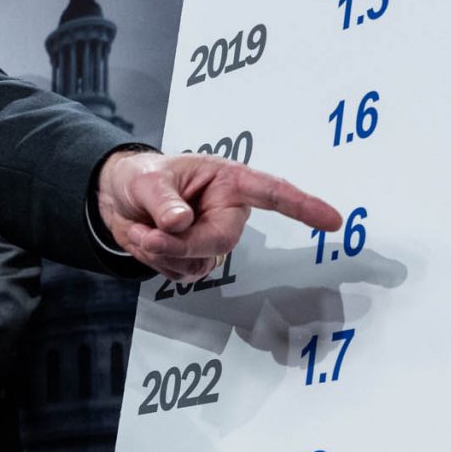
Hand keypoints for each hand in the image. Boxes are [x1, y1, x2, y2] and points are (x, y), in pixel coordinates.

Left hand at [96, 150, 340, 279]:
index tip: (333, 220)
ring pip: (199, 263)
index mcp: (228, 181)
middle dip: (181, 245)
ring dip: (161, 252)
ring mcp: (214, 239)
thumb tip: (180, 223)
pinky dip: (156, 262)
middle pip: (221, 242)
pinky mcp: (197, 259)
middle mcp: (228, 212)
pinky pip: (181, 275)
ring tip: (140, 227)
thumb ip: (164, 201)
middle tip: (147, 235)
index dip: (304, 206)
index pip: (273, 193)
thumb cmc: (141, 176)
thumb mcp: (147, 180)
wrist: (117, 197)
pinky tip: (146, 240)